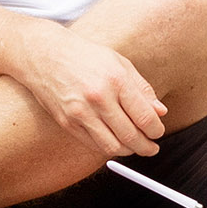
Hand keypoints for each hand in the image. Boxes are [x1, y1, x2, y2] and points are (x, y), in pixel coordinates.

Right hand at [12, 22, 168, 157]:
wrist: (45, 55)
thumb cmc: (86, 57)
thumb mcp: (120, 63)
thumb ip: (142, 89)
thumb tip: (161, 112)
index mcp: (116, 80)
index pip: (144, 117)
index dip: (156, 130)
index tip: (158, 132)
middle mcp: (99, 98)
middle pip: (130, 136)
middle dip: (146, 147)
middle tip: (152, 148)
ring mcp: (80, 112)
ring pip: (112, 146)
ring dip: (128, 152)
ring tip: (135, 148)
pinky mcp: (67, 123)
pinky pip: (93, 145)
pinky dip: (108, 148)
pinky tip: (115, 143)